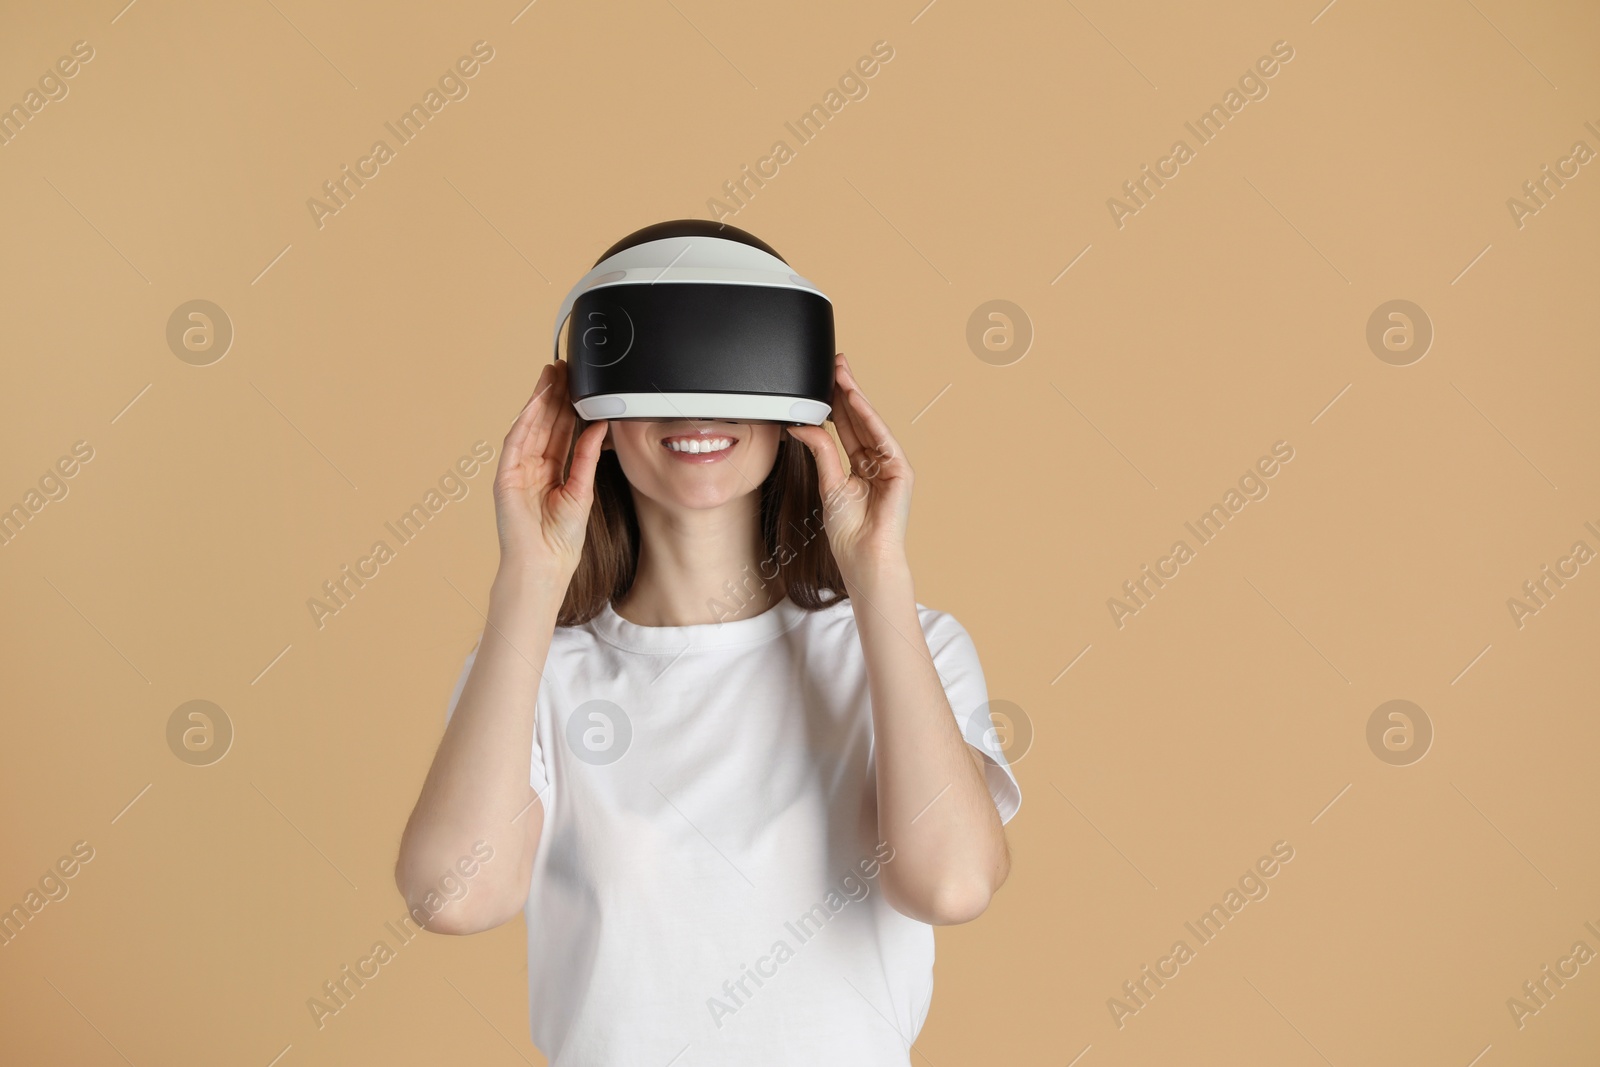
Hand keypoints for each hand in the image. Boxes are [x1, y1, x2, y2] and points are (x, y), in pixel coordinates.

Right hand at [492, 360, 608, 581]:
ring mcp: (517, 470)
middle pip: (545, 424)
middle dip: (554, 396)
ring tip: (551, 376)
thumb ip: (587, 457)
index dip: (568, 407)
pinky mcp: (505, 477)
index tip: (578, 385)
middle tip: (564, 369)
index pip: (561, 432)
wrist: (545, 564)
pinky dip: (525, 422)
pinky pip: (515, 443)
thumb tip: (599, 427)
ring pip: (530, 427)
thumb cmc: (562, 539)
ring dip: (539, 401)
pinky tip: (535, 403)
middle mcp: (533, 468)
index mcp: (552, 472)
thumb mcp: (582, 491)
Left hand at [786, 353, 912, 584]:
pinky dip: (868, 417)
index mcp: (859, 466)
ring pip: (870, 423)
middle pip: (859, 419)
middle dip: (846, 391)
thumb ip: (821, 451)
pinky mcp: (900, 471)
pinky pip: (882, 437)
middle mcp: (876, 462)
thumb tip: (802, 426)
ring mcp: (890, 465)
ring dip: (855, 397)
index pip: (846, 427)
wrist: (863, 558)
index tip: (823, 381)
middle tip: (835, 364)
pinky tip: (854, 399)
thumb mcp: (828, 484)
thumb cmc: (848, 532)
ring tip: (841, 373)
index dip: (835, 403)